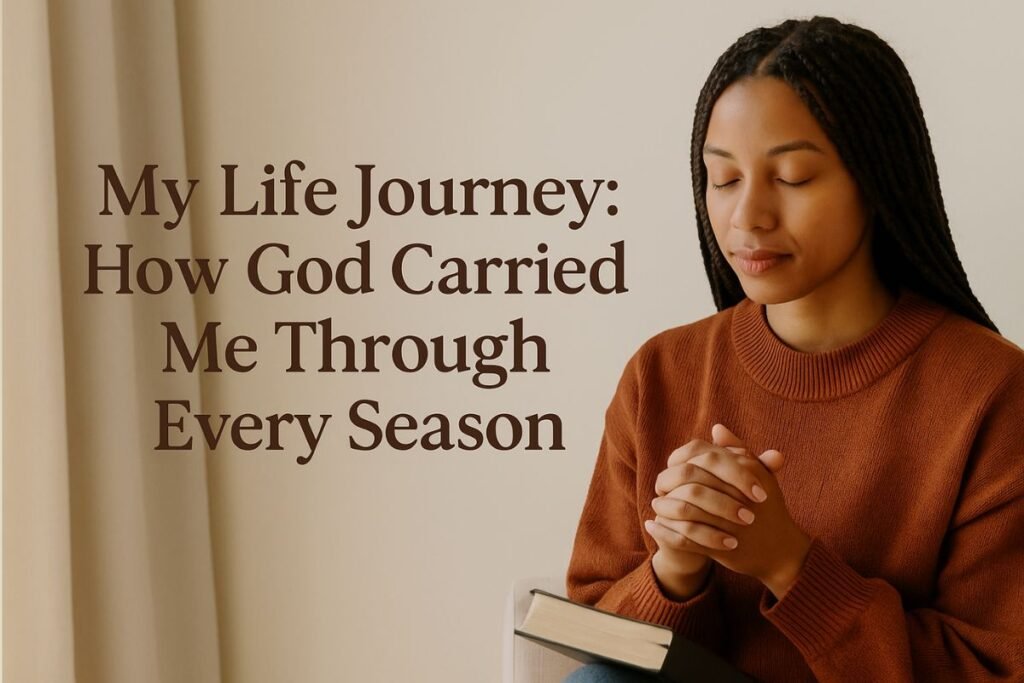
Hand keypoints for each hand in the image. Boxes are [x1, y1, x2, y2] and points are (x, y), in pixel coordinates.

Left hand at [651, 424, 809, 598]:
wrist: (780, 550)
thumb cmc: (768, 508)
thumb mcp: (757, 474)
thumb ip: (737, 449)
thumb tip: (716, 427)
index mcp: (747, 470)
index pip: (702, 456)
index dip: (682, 460)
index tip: (674, 466)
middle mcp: (738, 494)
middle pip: (689, 479)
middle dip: (669, 482)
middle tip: (659, 486)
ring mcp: (730, 522)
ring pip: (684, 508)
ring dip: (665, 506)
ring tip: (655, 505)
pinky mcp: (722, 547)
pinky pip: (684, 537)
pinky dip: (665, 531)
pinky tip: (653, 526)